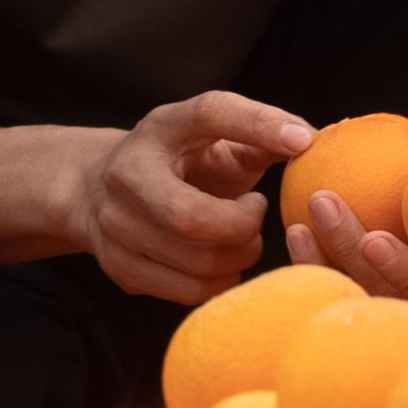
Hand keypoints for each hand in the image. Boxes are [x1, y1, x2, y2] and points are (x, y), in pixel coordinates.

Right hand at [79, 93, 312, 305]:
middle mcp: (126, 176)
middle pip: (193, 217)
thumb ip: (258, 132)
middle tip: (256, 210)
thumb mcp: (211, 133)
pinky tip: (223, 259)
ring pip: (197, 264)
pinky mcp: (122, 270)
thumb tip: (308, 139)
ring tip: (241, 235)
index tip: (302, 141)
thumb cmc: (177, 157)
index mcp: (158, 129)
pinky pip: (190, 292)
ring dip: (239, 255)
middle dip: (243, 225)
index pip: (210, 114)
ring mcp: (116, 229)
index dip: (258, 124)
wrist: (99, 189)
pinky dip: (222, 281)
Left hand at [284, 91, 407, 302]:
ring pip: (363, 297)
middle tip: (325, 209)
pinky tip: (294, 227)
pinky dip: (316, 263)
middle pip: (395, 296)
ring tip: (299, 224)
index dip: (407, 272)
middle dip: (355, 262)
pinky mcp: (371, 288)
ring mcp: (404, 300)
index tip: (375, 239)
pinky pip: (341, 284)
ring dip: (326, 265)